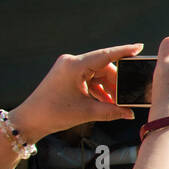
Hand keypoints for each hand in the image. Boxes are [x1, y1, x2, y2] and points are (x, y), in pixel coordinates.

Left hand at [10, 43, 145, 142]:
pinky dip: (98, 89)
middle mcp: (71, 62)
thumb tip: (130, 113)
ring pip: (98, 74)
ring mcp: (69, 68)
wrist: (29, 120)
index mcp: (74, 66)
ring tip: (116, 104)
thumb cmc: (53, 113)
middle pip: (104, 67)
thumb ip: (112, 111)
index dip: (124, 51)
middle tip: (127, 97)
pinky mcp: (68, 75)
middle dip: (116, 83)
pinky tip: (105, 102)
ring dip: (108, 88)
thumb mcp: (87, 112)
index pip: (105, 55)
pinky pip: (90, 78)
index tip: (139, 47)